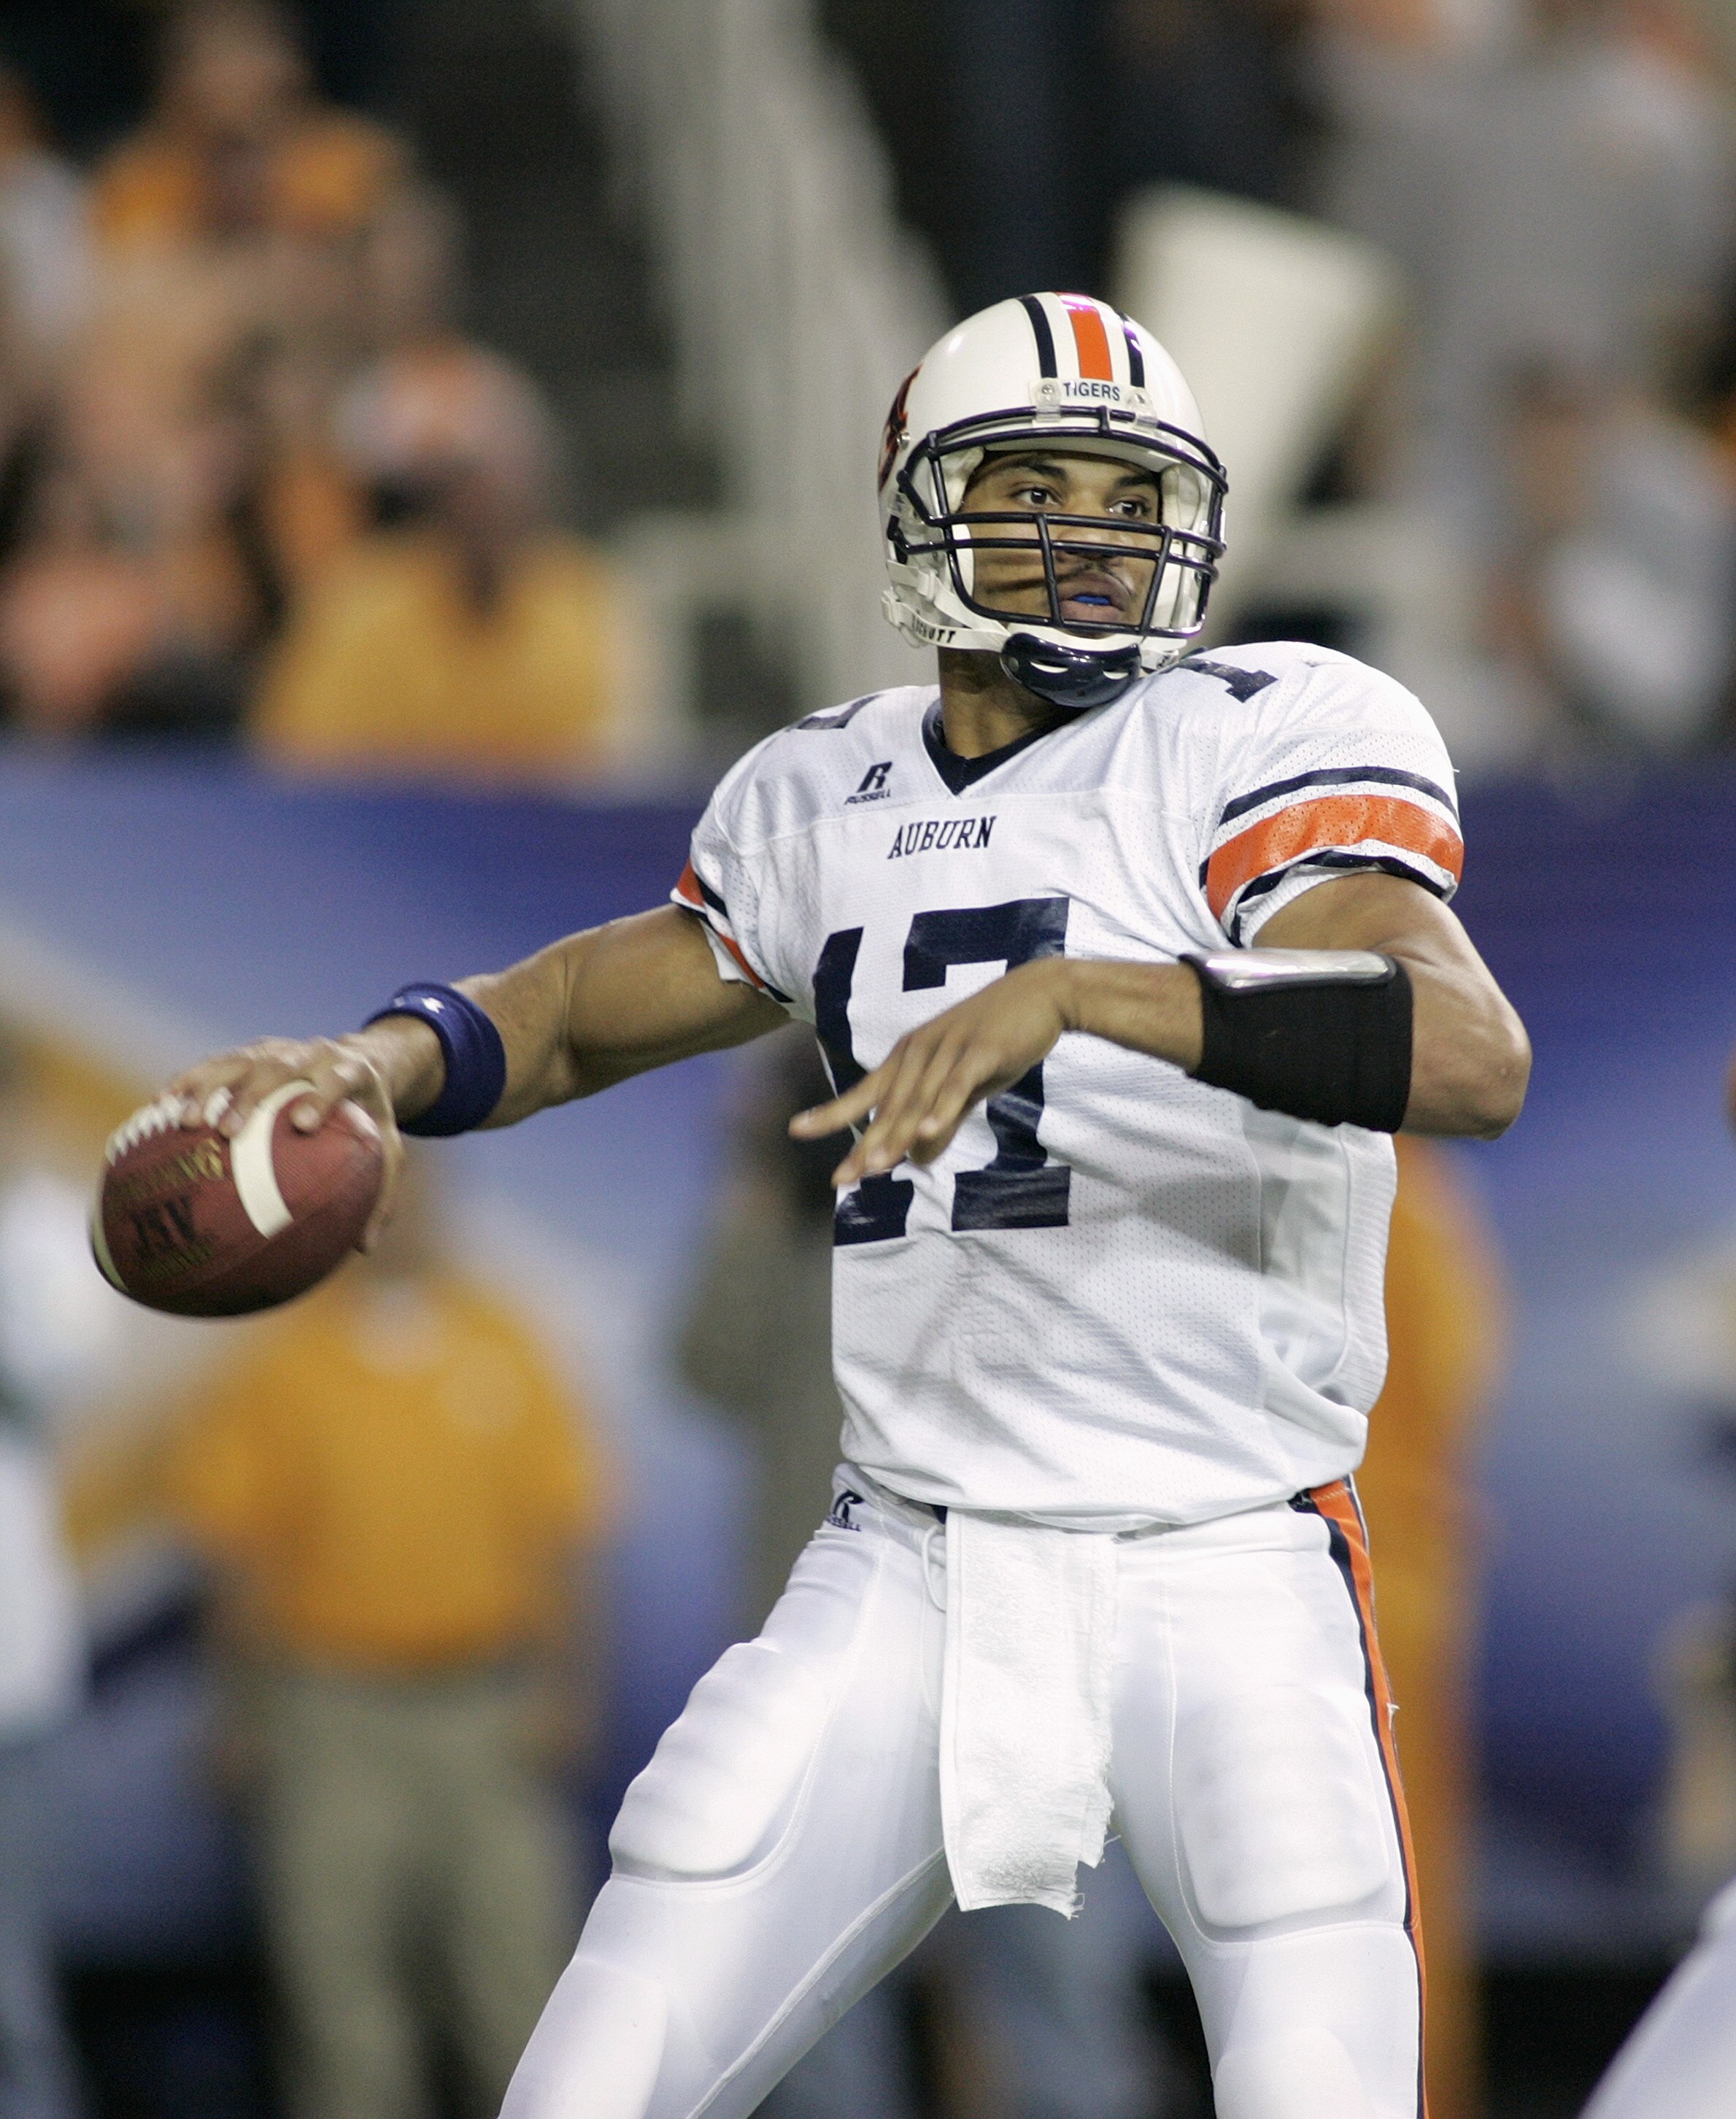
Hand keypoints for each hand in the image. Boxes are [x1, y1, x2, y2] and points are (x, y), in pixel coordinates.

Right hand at [162, 1025, 432, 1247]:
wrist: (361, 1061)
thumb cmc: (371, 1117)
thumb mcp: (388, 1149)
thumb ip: (381, 1194)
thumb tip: (364, 1248)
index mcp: (351, 1070)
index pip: (338, 1078)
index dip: (321, 1096)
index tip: (302, 1124)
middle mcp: (311, 1054)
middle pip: (278, 1067)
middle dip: (250, 1096)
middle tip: (228, 1131)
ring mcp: (276, 1050)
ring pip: (239, 1062)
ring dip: (209, 1088)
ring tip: (184, 1121)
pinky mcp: (250, 1053)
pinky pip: (214, 1065)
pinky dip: (188, 1083)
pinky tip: (158, 1107)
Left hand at [790, 960, 1072, 1187]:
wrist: (1042, 993)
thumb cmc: (1000, 1038)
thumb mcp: (966, 1084)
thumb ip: (943, 1119)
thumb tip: (921, 1157)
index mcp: (911, 1056)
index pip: (868, 1093)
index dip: (834, 1113)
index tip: (798, 1130)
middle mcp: (921, 1051)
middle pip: (889, 1106)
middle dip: (865, 1144)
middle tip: (842, 1178)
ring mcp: (949, 1049)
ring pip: (919, 1099)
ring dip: (898, 1135)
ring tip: (877, 1167)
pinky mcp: (980, 1050)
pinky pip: (957, 1084)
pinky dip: (943, 1108)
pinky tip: (929, 1131)